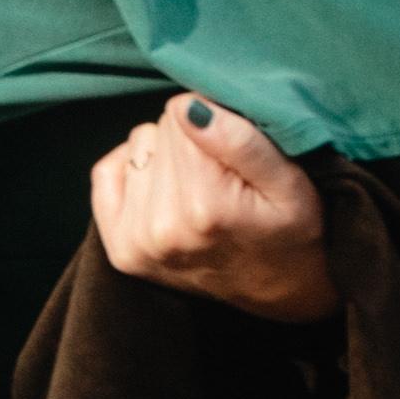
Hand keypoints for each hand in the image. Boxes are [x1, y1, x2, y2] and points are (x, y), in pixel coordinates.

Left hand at [93, 93, 333, 322]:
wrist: (281, 292)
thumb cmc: (293, 232)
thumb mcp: (291, 184)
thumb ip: (241, 141)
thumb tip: (187, 105)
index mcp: (205, 206)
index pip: (182, 113)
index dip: (213, 123)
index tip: (235, 153)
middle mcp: (161, 226)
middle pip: (160, 130)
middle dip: (191, 142)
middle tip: (223, 177)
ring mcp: (136, 242)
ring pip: (138, 147)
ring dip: (166, 158)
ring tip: (200, 189)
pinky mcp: (121, 250)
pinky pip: (106, 173)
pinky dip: (133, 170)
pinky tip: (167, 190)